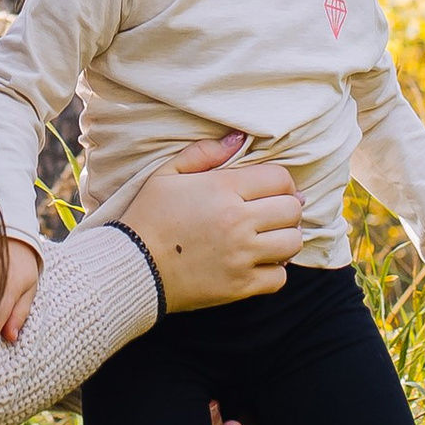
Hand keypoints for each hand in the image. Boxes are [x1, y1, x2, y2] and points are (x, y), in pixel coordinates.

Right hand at [117, 136, 305, 312]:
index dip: (282, 182)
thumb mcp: (166, 175)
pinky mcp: (240, 286)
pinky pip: (280, 278)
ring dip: (285, 238)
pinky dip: (274, 271)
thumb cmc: (148, 217)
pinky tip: (258, 263)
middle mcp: (238, 221)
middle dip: (287, 208)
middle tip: (272, 213)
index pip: (280, 178)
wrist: (132, 267)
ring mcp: (241, 256)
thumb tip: (237, 138)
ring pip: (292, 243)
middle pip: (292, 209)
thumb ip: (203, 153)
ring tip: (269, 237)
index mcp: (223, 189)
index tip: (273, 190)